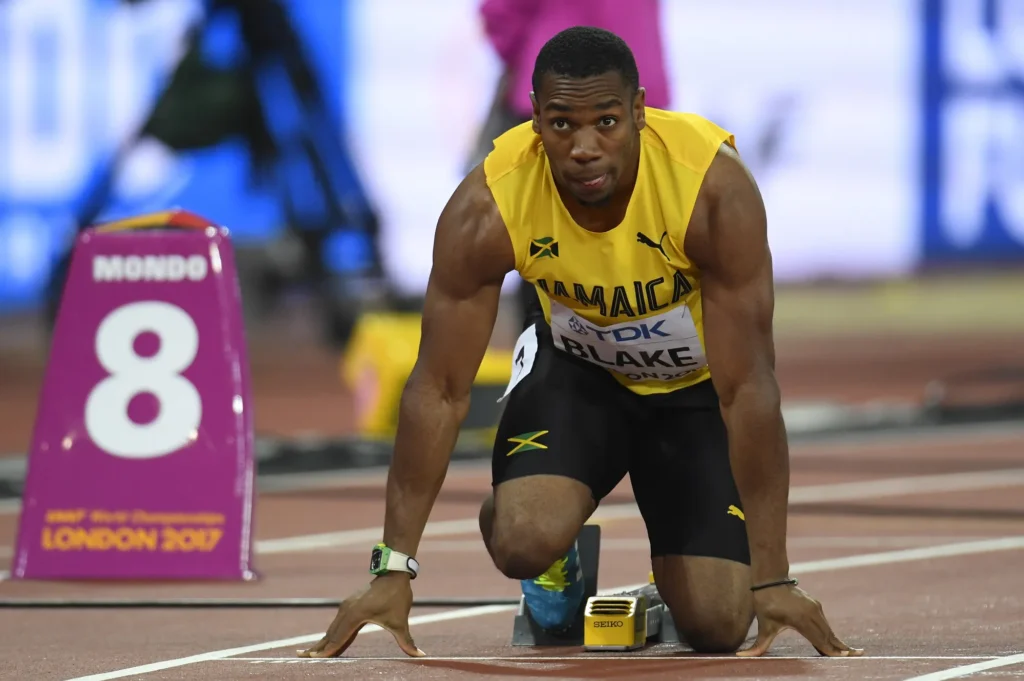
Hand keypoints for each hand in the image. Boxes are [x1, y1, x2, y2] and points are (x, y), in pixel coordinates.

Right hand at [298, 573, 424, 658]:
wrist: (393, 574)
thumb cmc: (397, 597)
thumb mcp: (401, 622)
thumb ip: (407, 641)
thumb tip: (420, 655)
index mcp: (356, 615)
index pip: (338, 638)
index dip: (327, 650)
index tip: (315, 660)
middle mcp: (347, 611)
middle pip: (330, 634)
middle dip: (317, 648)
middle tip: (301, 657)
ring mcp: (346, 607)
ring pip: (332, 629)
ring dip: (322, 641)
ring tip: (309, 653)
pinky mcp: (349, 605)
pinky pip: (337, 624)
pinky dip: (330, 634)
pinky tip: (326, 643)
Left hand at [736, 584, 862, 656]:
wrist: (770, 579)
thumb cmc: (765, 603)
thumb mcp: (763, 626)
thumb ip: (758, 645)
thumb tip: (740, 656)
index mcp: (801, 620)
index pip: (820, 641)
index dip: (832, 651)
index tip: (845, 658)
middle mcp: (812, 614)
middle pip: (829, 636)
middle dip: (841, 648)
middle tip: (857, 657)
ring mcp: (815, 608)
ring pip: (828, 630)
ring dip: (837, 641)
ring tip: (850, 653)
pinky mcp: (815, 605)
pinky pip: (825, 623)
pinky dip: (830, 633)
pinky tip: (836, 642)